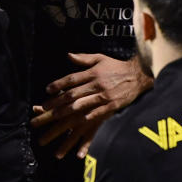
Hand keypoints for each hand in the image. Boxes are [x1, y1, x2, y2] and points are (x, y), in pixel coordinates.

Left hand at [30, 53, 152, 158]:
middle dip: (56, 102)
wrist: (138, 76)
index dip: (58, 85)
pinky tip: (74, 125)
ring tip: (53, 118)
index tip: (47, 90)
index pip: (71, 79)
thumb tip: (68, 55)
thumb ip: (83, 59)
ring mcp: (103, 96)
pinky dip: (84, 119)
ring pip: (80, 105)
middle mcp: (96, 84)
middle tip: (43, 109)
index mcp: (92, 72)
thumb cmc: (116, 67)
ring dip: (65, 112)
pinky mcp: (110, 106)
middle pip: (72, 94)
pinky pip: (95, 114)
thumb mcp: (100, 59)